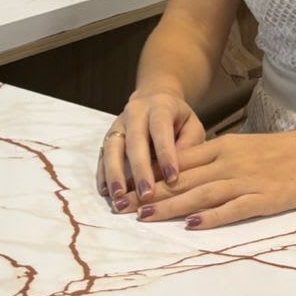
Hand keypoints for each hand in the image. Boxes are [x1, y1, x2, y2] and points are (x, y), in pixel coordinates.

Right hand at [96, 85, 205, 212]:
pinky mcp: (108, 136)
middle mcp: (136, 112)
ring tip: (119, 197)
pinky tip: (106, 192)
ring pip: (113, 147)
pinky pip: (103, 155)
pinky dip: (103, 174)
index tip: (172, 178)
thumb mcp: (192, 126)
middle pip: (135, 140)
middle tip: (146, 194)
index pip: (161, 128)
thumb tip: (177, 171)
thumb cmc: (178, 119)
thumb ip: (189, 146)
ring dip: (115, 173)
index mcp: (160, 106)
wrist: (156, 99)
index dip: (166, 153)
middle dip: (140, 169)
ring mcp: (119, 123)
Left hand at [114, 124, 295, 230]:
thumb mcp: (250, 148)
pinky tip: (193, 225)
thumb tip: (193, 174)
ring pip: (202, 193)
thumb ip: (222, 159)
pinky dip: (212, 217)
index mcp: (227, 146)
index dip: (152, 174)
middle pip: (184, 177)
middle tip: (123, 206)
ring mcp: (248, 179)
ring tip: (146, 217)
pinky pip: (234, 208)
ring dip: (171, 206)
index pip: (181, 160)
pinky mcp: (265, 198)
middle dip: (151, 192)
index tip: (127, 186)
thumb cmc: (289, 152)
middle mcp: (231, 160)